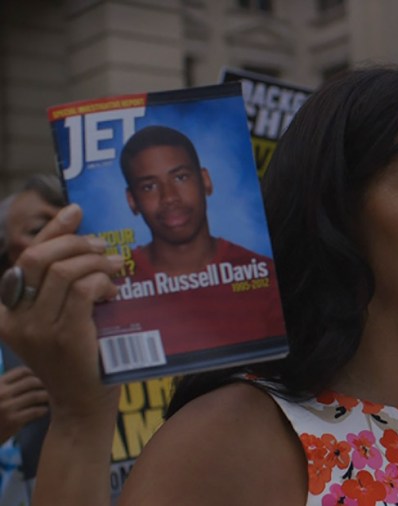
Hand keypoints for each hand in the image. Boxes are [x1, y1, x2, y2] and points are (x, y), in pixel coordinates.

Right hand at [0, 204, 122, 420]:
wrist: (83, 405)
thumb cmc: (81, 359)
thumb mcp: (61, 320)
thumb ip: (62, 289)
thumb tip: (84, 244)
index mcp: (8, 312)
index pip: (25, 258)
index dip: (51, 230)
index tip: (75, 211)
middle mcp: (14, 319)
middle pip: (37, 257)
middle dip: (74, 241)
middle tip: (102, 245)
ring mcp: (37, 329)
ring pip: (62, 271)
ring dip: (94, 262)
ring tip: (114, 267)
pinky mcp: (63, 336)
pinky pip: (82, 290)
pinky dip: (101, 282)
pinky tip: (113, 292)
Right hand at [0, 366, 48, 440]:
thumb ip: (6, 386)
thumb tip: (30, 377)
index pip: (22, 371)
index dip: (34, 374)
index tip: (39, 378)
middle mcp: (2, 393)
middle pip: (32, 382)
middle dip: (43, 385)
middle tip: (48, 389)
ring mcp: (7, 407)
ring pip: (36, 396)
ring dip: (45, 396)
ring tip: (48, 399)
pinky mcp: (13, 421)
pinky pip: (35, 411)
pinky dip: (43, 410)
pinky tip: (44, 410)